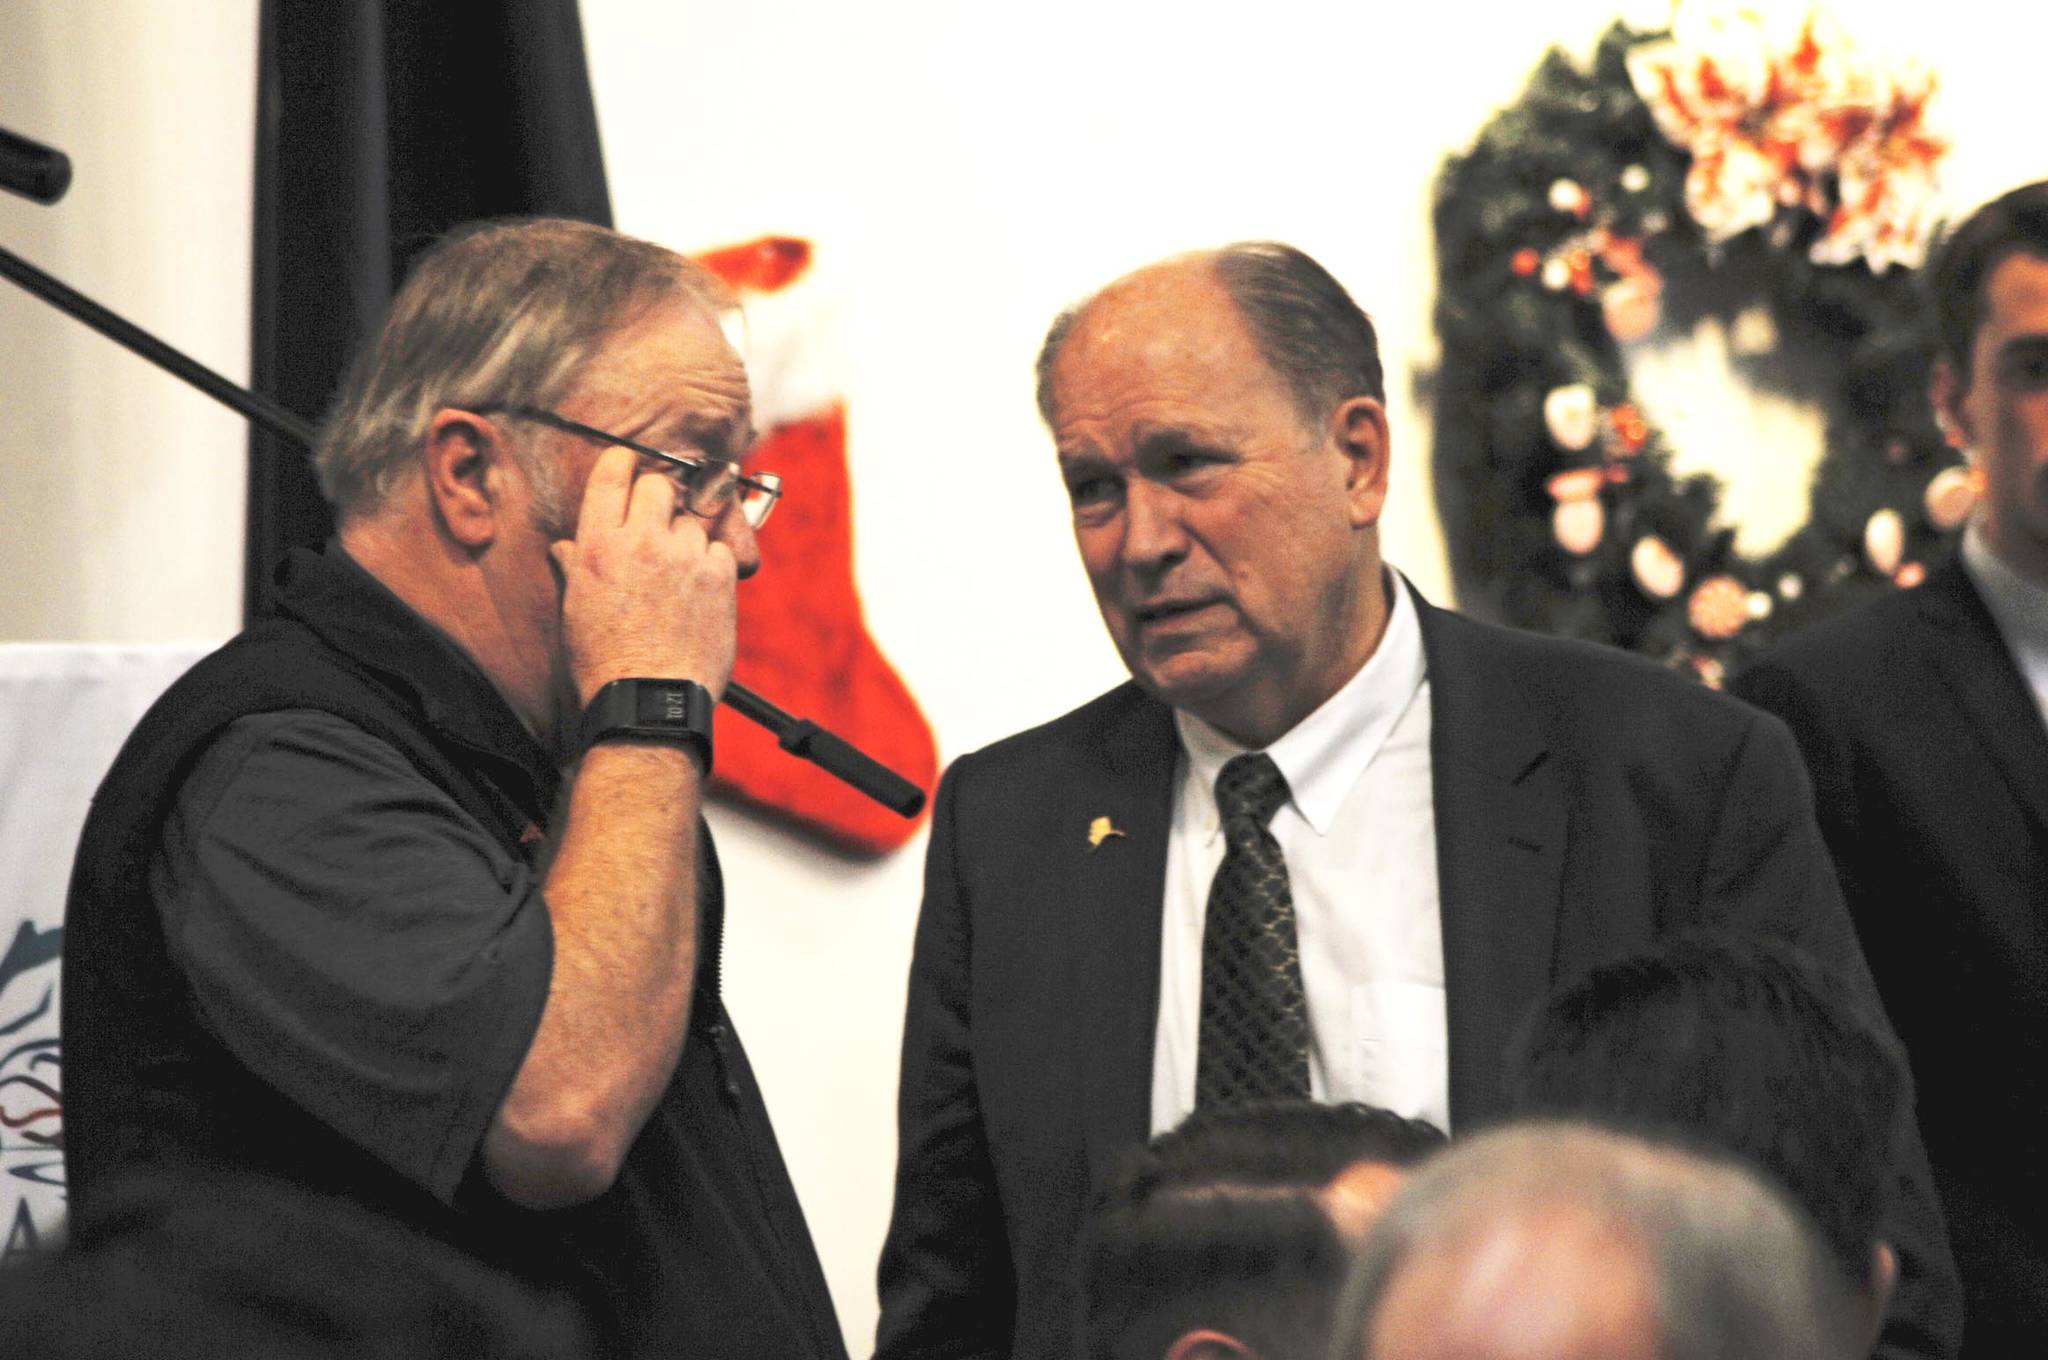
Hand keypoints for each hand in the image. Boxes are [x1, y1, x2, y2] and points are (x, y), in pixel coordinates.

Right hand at [551, 446, 739, 703]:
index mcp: (597, 545)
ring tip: (675, 578)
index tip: (628, 466)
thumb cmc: (605, 663)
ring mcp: (683, 555)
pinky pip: (719, 549)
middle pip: (659, 485)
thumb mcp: (574, 611)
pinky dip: (712, 564)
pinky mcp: (718, 575)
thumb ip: (575, 569)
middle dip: (657, 501)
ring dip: (685, 539)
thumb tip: (565, 549)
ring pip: (691, 521)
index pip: (612, 474)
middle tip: (655, 527)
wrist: (651, 699)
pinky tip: (698, 593)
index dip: (622, 464)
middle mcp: (641, 541)